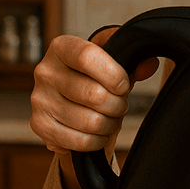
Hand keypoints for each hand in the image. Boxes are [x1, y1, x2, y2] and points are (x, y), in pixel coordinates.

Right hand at [29, 27, 158, 188]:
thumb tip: (150, 65)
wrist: (69, 100)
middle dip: (118, 105)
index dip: (113, 75)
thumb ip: (133, 59)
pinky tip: (98, 132)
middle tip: (120, 105)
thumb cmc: (94, 76)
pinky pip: (81, 141)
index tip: (124, 86)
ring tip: (110, 118)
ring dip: (110, 124)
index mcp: (62, 47)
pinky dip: (98, 140)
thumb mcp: (112, 61)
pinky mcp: (40, 125)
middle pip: (93, 94)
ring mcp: (40, 100)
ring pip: (90, 121)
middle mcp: (45, 71)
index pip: (87, 56)